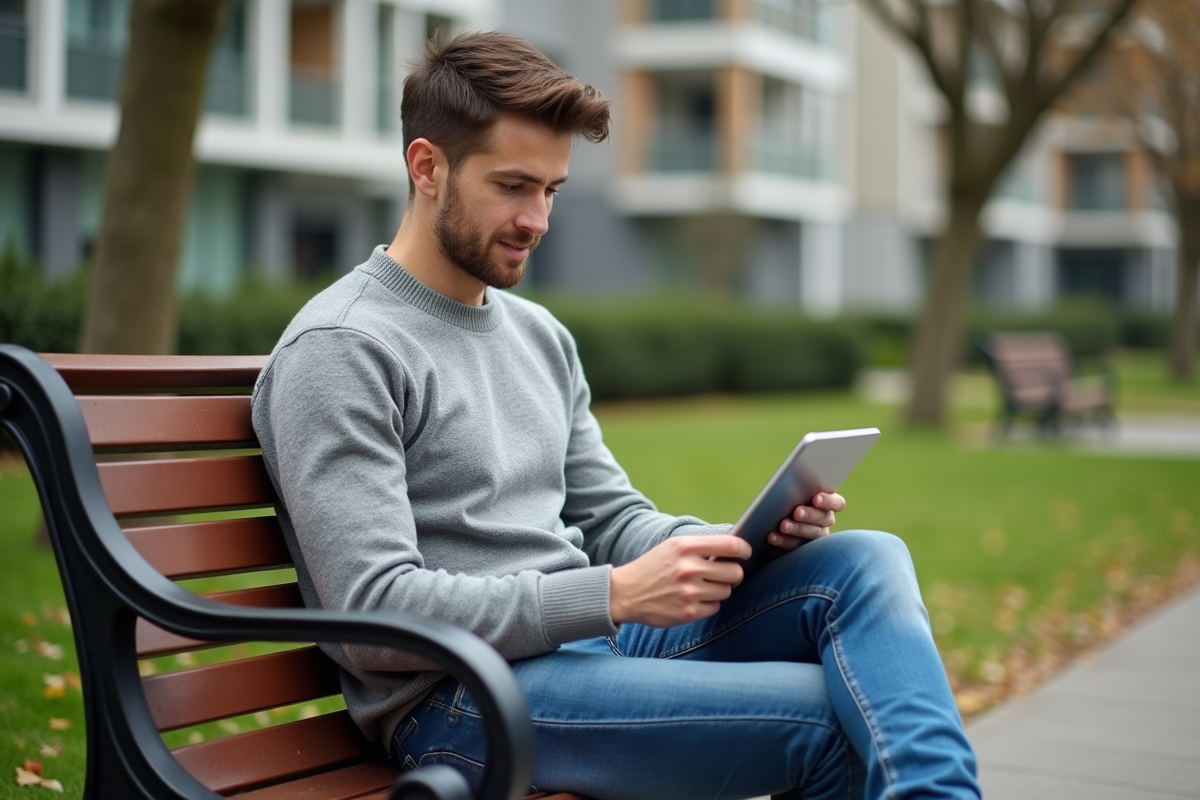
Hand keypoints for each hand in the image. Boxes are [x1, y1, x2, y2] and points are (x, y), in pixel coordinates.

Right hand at [609, 535, 750, 626]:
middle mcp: (689, 569)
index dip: (744, 550)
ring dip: (719, 589)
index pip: (731, 545)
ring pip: (726, 591)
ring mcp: (689, 592)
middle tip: (723, 574)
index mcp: (686, 547)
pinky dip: (709, 604)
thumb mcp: (673, 546)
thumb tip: (735, 549)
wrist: (625, 593)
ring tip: (702, 587)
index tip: (746, 553)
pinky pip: (715, 607)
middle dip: (733, 573)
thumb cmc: (653, 567)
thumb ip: (701, 546)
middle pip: (735, 572)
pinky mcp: (688, 612)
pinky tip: (694, 599)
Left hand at [767, 492, 845, 556]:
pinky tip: (773, 537)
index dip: (829, 501)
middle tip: (797, 512)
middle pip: (824, 519)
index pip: (838, 503)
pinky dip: (783, 542)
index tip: (816, 498)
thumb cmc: (783, 501)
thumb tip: (791, 486)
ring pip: (811, 535)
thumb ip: (796, 491)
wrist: (768, 525)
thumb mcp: (791, 495)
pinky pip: (795, 548)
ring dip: (797, 529)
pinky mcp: (802, 551)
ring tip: (783, 526)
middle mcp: (824, 522)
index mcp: (826, 505)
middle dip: (810, 515)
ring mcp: (815, 538)